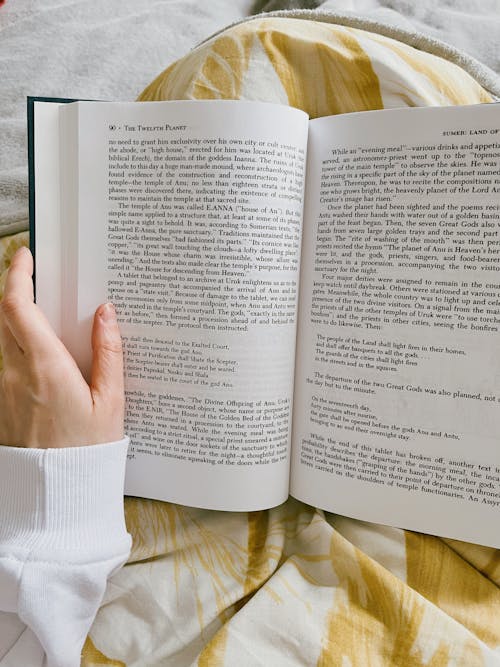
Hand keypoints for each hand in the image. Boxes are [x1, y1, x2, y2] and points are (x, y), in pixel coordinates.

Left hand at [0, 247, 124, 447]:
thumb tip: (105, 313)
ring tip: (45, 316)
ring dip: (18, 320)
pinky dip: (19, 347)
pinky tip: (43, 356)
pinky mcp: (0, 403)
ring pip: (3, 340)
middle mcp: (14, 373)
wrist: (54, 495)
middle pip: (4, 317)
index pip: (18, 307)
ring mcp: (2, 389)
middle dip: (15, 290)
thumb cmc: (87, 450)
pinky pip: (5, 363)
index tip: (25, 255)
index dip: (18, 275)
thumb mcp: (109, 401)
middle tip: (35, 275)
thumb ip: (108, 353)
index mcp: (44, 367)